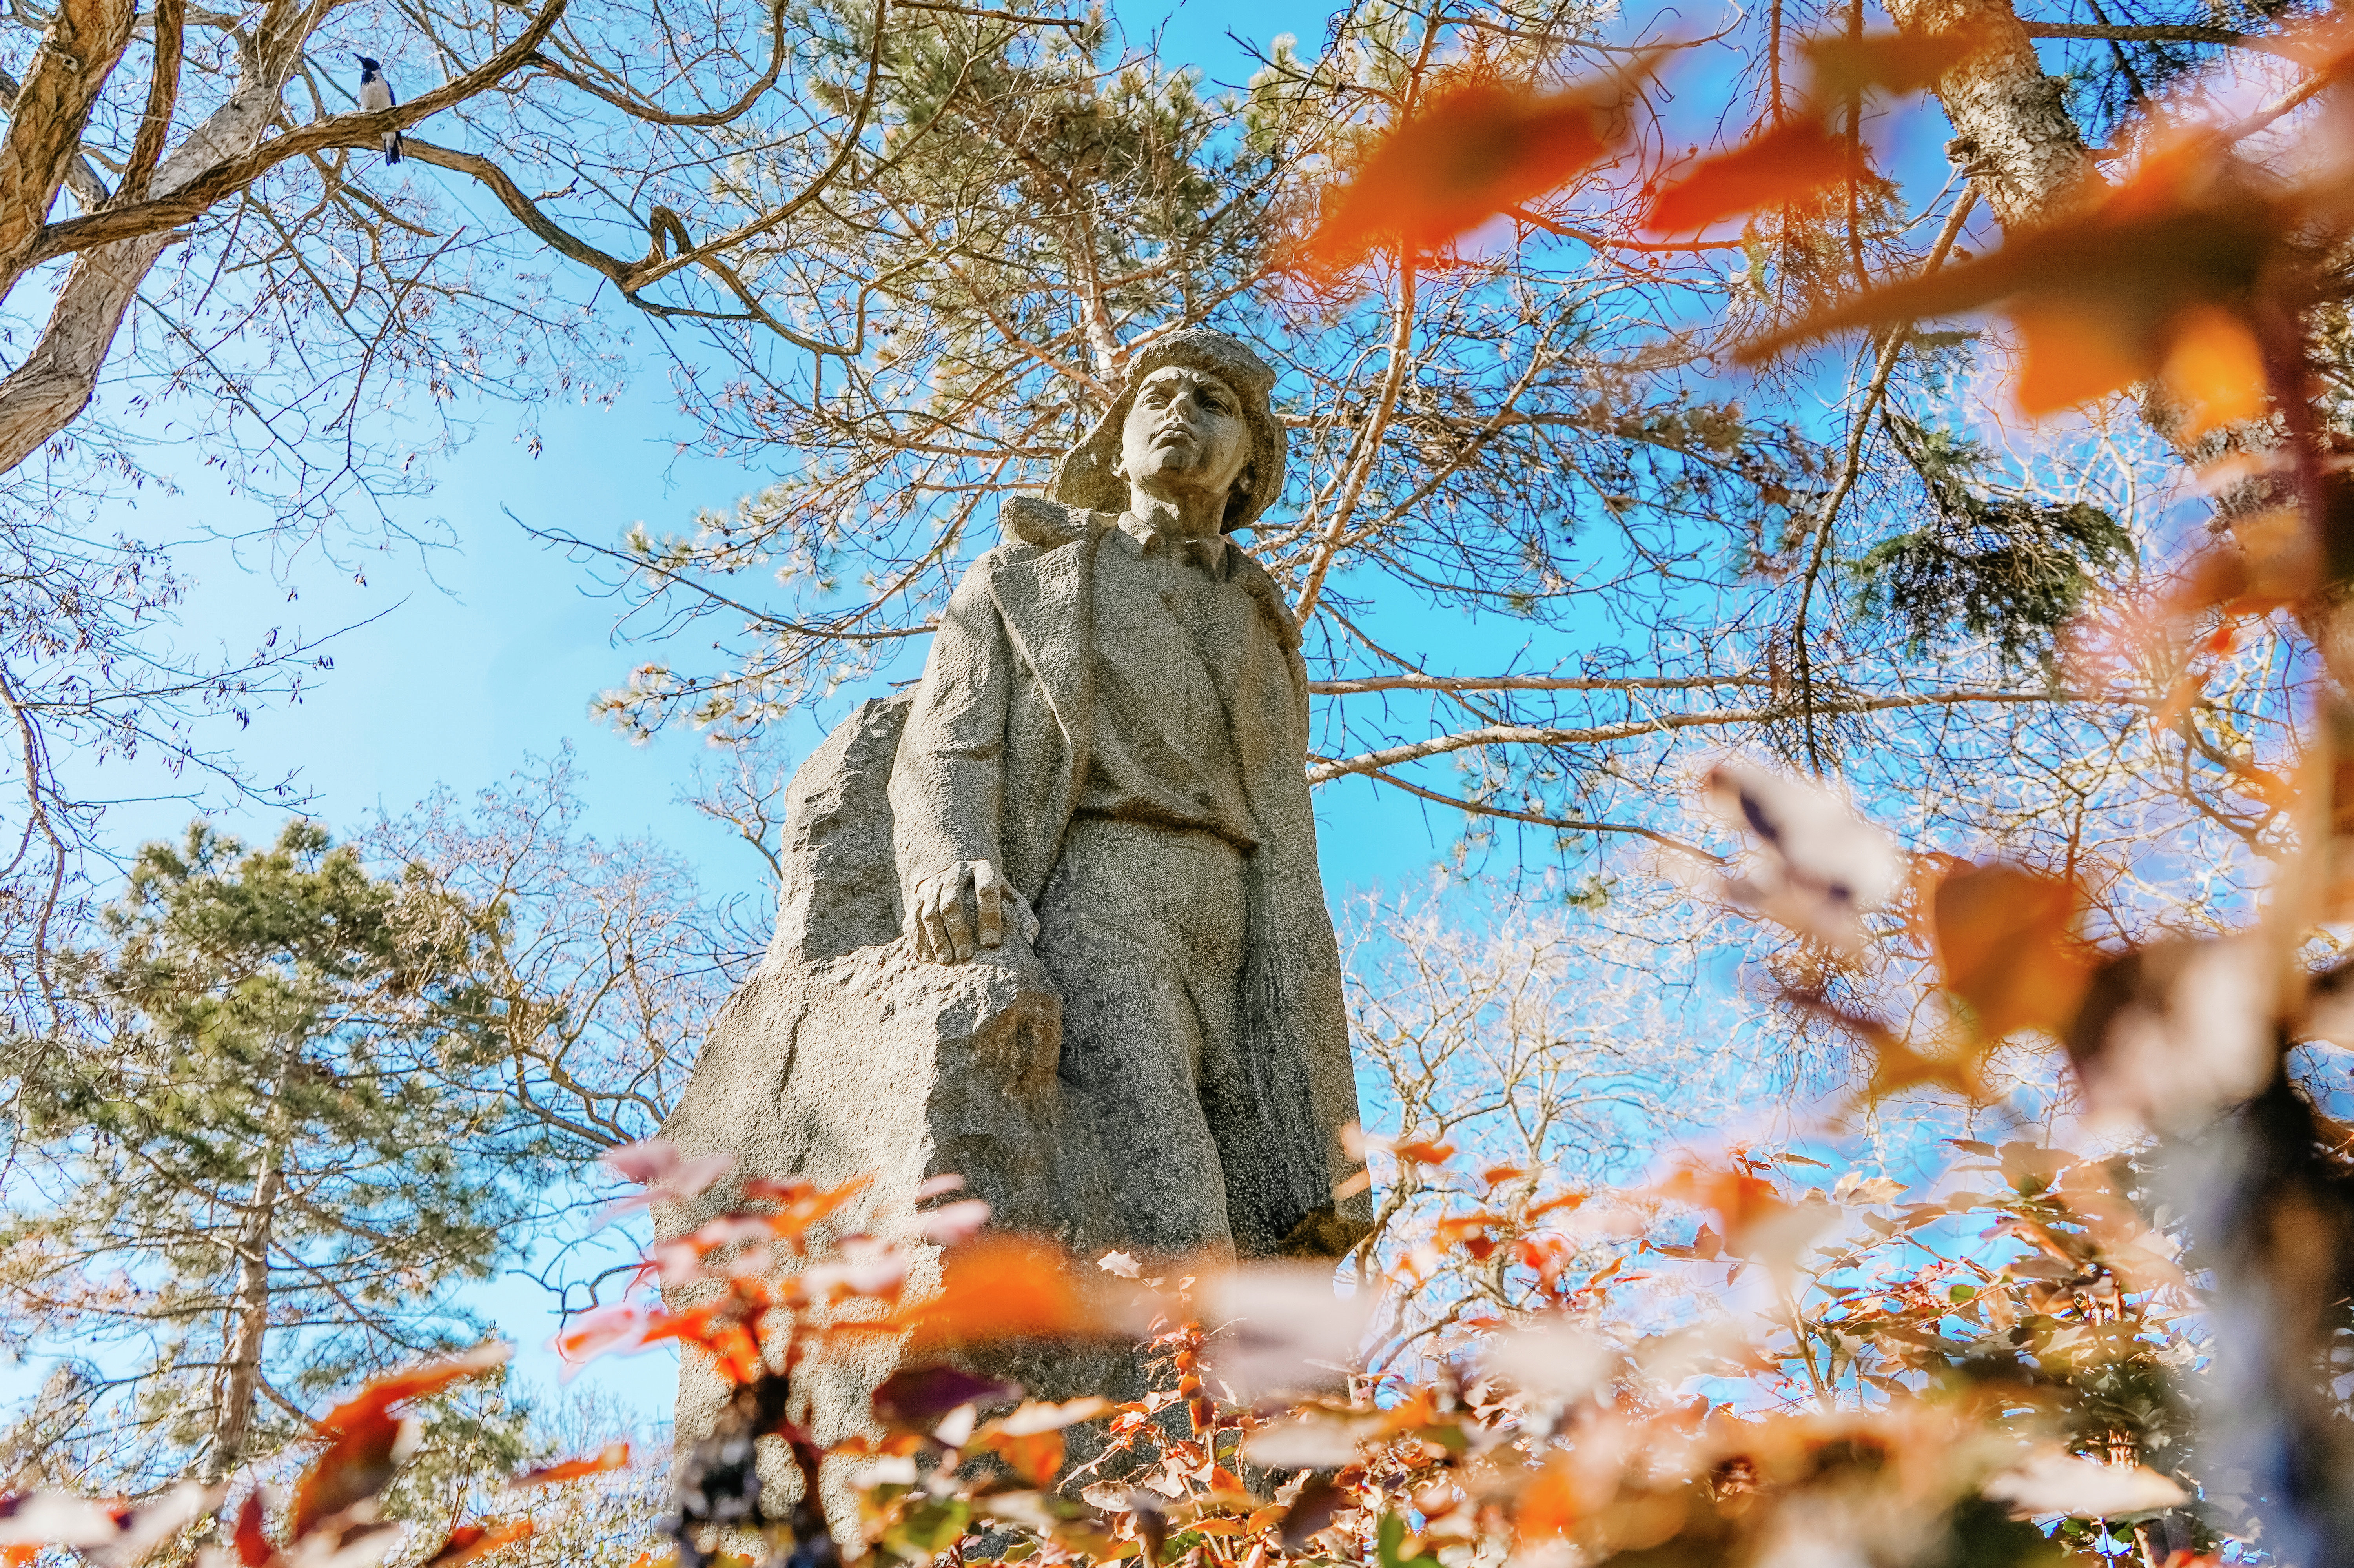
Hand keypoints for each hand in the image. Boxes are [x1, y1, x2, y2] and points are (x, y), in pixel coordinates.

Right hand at [907, 859, 1036, 963]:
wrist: (959, 863)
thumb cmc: (990, 889)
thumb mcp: (1008, 894)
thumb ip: (1021, 915)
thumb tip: (1029, 939)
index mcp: (984, 870)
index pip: (986, 890)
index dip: (989, 917)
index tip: (992, 944)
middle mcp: (956, 873)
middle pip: (952, 903)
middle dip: (958, 932)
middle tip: (965, 956)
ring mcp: (934, 883)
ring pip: (929, 911)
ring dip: (936, 938)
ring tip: (946, 961)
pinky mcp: (917, 894)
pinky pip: (912, 916)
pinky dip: (917, 938)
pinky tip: (926, 957)